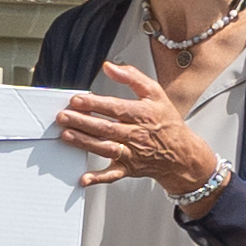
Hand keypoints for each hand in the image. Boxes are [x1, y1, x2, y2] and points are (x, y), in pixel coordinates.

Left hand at [50, 59, 218, 200]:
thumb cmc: (167, 122)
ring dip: (84, 143)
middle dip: (82, 122)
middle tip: (63, 117)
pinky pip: (113, 175)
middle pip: (106, 128)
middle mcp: (137, 135)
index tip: (77, 100)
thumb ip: (132, 77)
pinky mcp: (129, 168)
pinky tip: (84, 178)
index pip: (115, 108)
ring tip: (66, 135)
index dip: (95, 104)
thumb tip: (109, 67)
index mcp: (143, 114)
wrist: (182, 153)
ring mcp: (133, 153)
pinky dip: (98, 178)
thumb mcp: (155, 93)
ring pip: (105, 148)